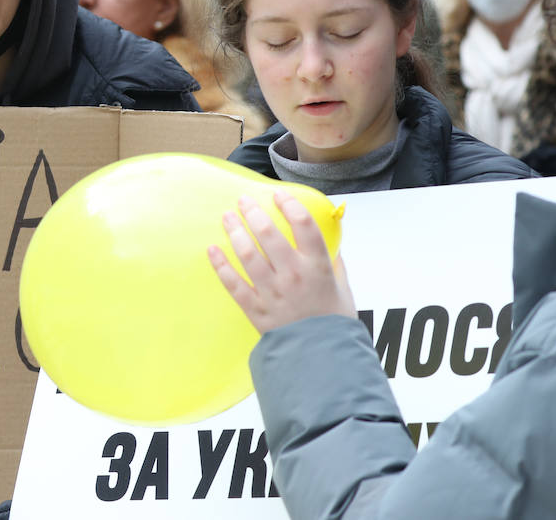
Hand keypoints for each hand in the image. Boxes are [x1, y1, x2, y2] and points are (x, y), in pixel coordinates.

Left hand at [207, 191, 355, 334]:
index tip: (277, 195)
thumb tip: (330, 245)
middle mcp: (293, 275)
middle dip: (252, 212)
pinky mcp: (256, 309)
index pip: (303, 224)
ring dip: (235, 232)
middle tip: (242, 201)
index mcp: (317, 267)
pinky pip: (233, 284)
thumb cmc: (335, 324)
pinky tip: (212, 250)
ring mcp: (273, 292)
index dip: (289, 205)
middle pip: (269, 234)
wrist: (323, 360)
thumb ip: (335, 264)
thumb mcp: (343, 289)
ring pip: (247, 254)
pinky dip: (220, 266)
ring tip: (227, 218)